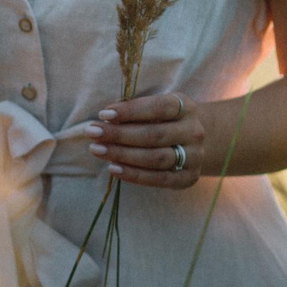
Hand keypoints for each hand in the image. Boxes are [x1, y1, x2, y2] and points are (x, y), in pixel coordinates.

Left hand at [90, 90, 205, 189]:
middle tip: (93, 133)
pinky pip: (159, 179)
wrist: (193, 142)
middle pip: (154, 135)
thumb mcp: (156, 109)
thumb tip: (106, 117)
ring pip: (155, 158)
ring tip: (97, 150)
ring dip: (123, 155)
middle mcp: (193, 131)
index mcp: (186, 107)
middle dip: (119, 134)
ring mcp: (194, 156)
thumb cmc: (164, 121)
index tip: (104, 114)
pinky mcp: (188, 178)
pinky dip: (134, 175)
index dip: (130, 111)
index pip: (159, 107)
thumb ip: (135, 111)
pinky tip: (113, 168)